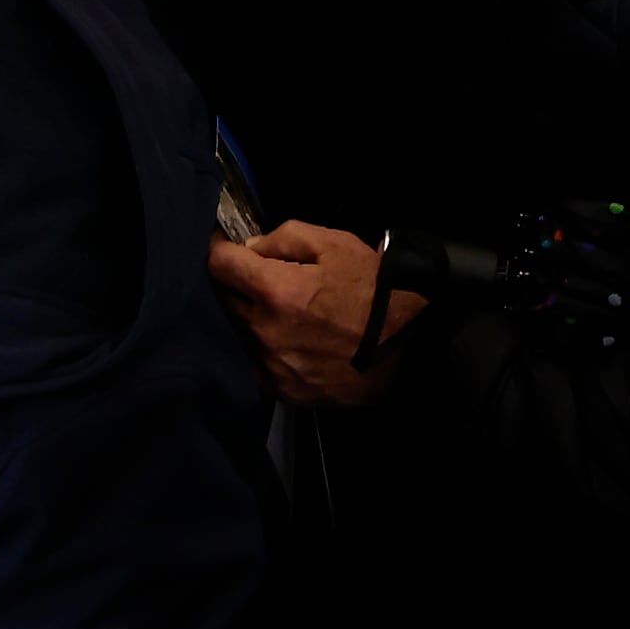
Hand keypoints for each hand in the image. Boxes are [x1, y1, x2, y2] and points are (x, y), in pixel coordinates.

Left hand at [207, 221, 422, 406]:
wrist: (410, 347)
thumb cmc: (374, 289)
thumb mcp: (334, 244)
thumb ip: (282, 238)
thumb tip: (248, 249)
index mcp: (274, 291)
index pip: (219, 265)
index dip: (222, 249)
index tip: (228, 246)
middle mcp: (263, 331)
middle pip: (226, 300)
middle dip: (240, 285)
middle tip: (264, 279)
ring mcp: (270, 365)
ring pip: (241, 332)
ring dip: (253, 319)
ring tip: (285, 313)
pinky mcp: (281, 390)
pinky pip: (258, 363)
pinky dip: (267, 350)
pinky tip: (293, 341)